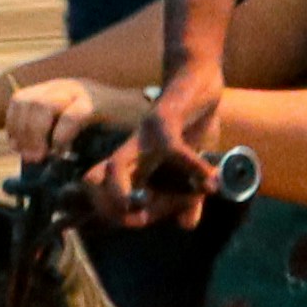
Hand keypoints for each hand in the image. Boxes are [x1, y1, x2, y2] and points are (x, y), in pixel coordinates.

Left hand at [2, 78, 148, 178]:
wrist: (151, 122)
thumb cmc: (112, 132)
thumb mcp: (74, 130)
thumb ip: (51, 135)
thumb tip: (27, 152)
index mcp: (57, 90)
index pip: (20, 99)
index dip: (13, 124)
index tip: (17, 148)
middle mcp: (66, 86)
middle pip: (27, 101)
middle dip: (22, 131)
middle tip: (31, 158)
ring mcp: (83, 91)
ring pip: (43, 105)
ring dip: (36, 134)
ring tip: (43, 157)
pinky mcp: (100, 102)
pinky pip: (71, 116)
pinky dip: (61, 136)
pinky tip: (64, 151)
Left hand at [113, 49, 232, 215]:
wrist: (198, 80)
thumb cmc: (190, 123)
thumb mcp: (191, 167)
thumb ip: (189, 198)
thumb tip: (186, 225)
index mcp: (133, 163)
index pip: (102, 193)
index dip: (117, 215)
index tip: (143, 222)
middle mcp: (130, 150)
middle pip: (95, 184)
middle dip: (113, 211)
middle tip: (140, 221)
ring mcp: (143, 136)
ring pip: (116, 170)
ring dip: (128, 197)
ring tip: (150, 213)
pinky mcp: (165, 120)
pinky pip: (174, 151)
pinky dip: (194, 170)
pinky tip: (211, 182)